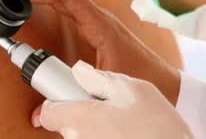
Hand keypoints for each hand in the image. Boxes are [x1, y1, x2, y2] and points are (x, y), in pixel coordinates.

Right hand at [17, 0, 180, 103]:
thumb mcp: (104, 86)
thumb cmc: (140, 79)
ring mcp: (101, 23)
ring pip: (70, 0)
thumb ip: (72, 94)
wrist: (166, 83)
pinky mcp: (101, 30)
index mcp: (101, 26)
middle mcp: (101, 19)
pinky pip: (76, 8)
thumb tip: (41, 110)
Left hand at [34, 60, 192, 138]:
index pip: (47, 111)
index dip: (56, 97)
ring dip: (95, 124)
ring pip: (82, 133)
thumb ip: (99, 78)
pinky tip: (126, 132)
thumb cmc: (158, 127)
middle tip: (107, 103)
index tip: (65, 90)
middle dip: (81, 108)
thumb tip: (78, 71)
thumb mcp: (132, 87)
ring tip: (122, 119)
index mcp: (80, 118)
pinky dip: (106, 135)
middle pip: (65, 122)